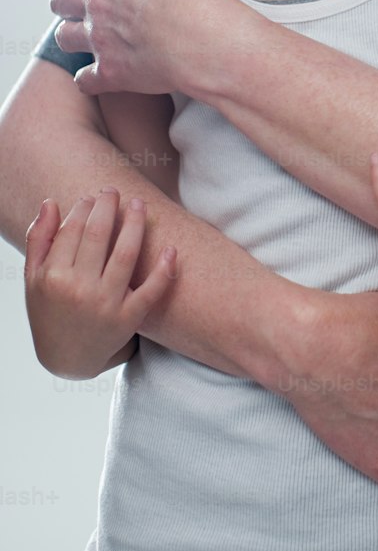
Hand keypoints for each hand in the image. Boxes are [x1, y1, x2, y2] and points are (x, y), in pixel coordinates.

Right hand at [23, 189, 177, 377]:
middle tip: (114, 191)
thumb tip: (51, 202)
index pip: (73, 231)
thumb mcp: (33, 280)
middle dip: (108, 207)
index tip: (92, 197)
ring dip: (135, 224)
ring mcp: (106, 304)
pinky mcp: (129, 318)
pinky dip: (165, 269)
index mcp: (53, 277)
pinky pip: (152, 290)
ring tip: (139, 204)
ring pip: (126, 254)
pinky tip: (171, 248)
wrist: (67, 359)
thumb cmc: (49, 312)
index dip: (84, 208)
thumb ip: (39, 240)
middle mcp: (79, 289)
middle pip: (99, 236)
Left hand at [51, 0, 229, 94]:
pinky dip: (90, 79)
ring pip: (66, 36)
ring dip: (71, 35)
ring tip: (84, 37)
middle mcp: (100, 1)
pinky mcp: (110, 72)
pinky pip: (86, 80)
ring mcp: (101, 38)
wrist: (205, 37)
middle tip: (77, 0)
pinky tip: (98, 77)